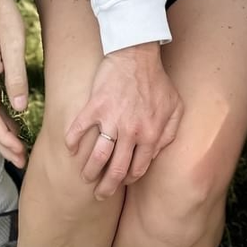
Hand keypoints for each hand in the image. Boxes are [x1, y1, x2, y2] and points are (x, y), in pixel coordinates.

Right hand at [0, 0, 31, 167]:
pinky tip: (14, 124)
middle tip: (22, 161)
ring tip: (19, 150)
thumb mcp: (13, 43)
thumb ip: (16, 76)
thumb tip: (20, 108)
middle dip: (3, 145)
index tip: (21, 153)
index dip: (5, 140)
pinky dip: (0, 120)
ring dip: (1, 135)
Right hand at [66, 43, 183, 196]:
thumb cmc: (157, 80)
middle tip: (100, 194)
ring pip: (97, 156)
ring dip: (89, 171)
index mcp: (151, 134)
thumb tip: (156, 154)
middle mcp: (131, 132)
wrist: (137, 53)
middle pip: (116, 170)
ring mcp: (111, 120)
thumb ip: (169, 133)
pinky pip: (79, 130)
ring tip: (85, 177)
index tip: (121, 181)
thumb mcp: (175, 107)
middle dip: (107, 187)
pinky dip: (73, 142)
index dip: (128, 179)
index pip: (138, 169)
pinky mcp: (94, 107)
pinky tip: (71, 149)